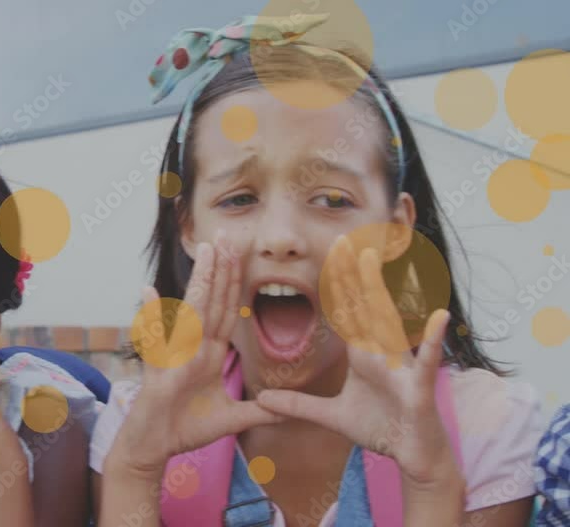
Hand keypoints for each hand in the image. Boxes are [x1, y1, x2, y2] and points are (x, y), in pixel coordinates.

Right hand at [109, 234, 282, 475]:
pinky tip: (148, 290)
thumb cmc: (186, 429)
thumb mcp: (232, 420)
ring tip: (206, 250)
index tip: (243, 254)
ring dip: (199, 280)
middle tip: (229, 234)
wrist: (154, 447)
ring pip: (192, 311)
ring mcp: (175, 355)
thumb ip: (259, 412)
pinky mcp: (158, 371)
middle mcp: (193, 347)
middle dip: (222, 268)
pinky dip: (151, 317)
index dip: (235, 283)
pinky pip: (156, 341)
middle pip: (212, 301)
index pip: (226, 311)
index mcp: (208, 352)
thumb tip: (288, 409)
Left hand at [256, 235, 458, 484]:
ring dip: (381, 291)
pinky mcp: (419, 386)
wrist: (410, 454)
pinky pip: (427, 360)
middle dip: (352, 274)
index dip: (336, 284)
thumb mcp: (331, 416)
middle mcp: (381, 351)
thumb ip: (298, 405)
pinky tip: (439, 316)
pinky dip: (433, 339)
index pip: (347, 311)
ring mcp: (401, 365)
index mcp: (362, 353)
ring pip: (390, 322)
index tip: (327, 253)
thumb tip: (263, 399)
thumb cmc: (378, 427)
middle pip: (365, 306)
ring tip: (373, 260)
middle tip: (341, 239)